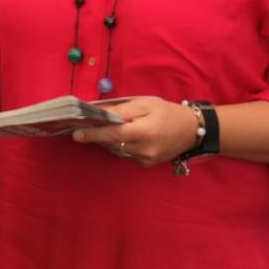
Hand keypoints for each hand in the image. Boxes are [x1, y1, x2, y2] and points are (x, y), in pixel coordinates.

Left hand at [70, 96, 198, 166]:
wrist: (192, 130)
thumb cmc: (168, 112)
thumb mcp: (145, 104)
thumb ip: (121, 109)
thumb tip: (98, 112)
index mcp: (144, 132)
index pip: (113, 134)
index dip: (93, 134)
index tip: (76, 134)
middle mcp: (144, 150)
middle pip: (112, 143)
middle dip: (97, 135)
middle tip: (82, 126)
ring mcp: (145, 159)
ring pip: (117, 150)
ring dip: (107, 140)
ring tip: (100, 128)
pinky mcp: (146, 164)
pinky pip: (125, 154)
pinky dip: (119, 145)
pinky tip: (121, 136)